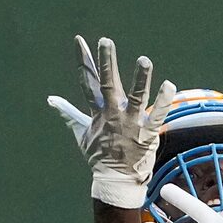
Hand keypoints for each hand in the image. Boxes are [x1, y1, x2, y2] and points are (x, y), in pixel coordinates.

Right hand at [48, 35, 175, 208]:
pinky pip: (157, 115)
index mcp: (98, 113)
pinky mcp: (147, 134)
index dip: (84, 61)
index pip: (89, 83)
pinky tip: (168, 85)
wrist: (116, 181)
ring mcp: (131, 123)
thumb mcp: (82, 134)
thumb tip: (53, 101)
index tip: (80, 42)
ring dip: (140, 79)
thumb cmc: (100, 157)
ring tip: (144, 60)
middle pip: (108, 84)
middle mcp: (113, 115)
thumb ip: (70, 114)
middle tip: (106, 41)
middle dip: (107, 62)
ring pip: (136, 97)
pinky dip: (162, 101)